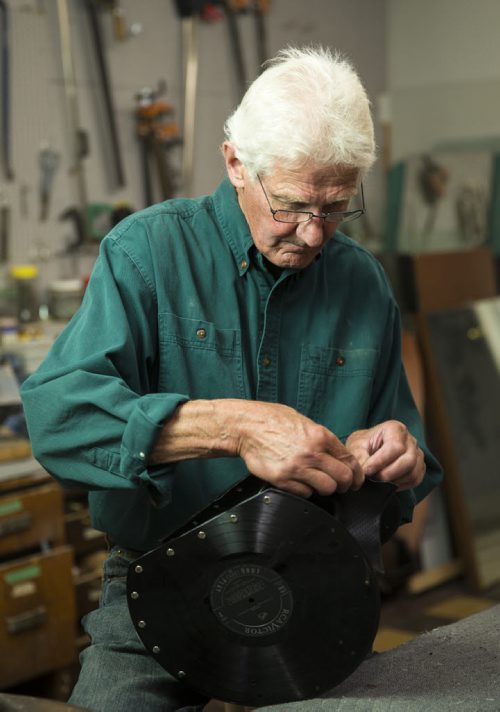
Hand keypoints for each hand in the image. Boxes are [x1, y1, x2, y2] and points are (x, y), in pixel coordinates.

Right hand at [235, 401, 363, 497]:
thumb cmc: (273, 420)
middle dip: (346, 484)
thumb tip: (336, 454)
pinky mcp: (282, 479)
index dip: (356, 473)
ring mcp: (297, 467)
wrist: (246, 427)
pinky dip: (306, 491)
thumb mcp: (303, 422)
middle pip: (343, 477)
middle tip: (341, 486)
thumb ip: (321, 438)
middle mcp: (312, 452)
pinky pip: (305, 493)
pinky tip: (301, 483)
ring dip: (326, 488)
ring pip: (327, 488)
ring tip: (319, 484)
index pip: (349, 460)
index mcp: (320, 436)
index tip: (356, 480)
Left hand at [345, 420, 425, 489]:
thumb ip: (359, 456)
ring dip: (394, 481)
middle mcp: (410, 439)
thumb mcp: (356, 446)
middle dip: (389, 474)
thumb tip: (365, 471)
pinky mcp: (419, 466)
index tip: (367, 471)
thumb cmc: (363, 445)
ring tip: (378, 481)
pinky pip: (416, 479)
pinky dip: (402, 485)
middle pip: (408, 460)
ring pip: (413, 472)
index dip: (381, 461)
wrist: (367, 450)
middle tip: (373, 478)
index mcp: (395, 428)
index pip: (395, 447)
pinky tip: (388, 484)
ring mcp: (417, 453)